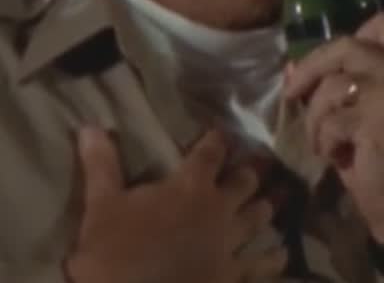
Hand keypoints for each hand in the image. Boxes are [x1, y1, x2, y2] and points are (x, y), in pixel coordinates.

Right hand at [64, 128, 284, 282]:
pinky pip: (263, 263)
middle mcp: (219, 208)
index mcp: (190, 187)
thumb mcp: (100, 209)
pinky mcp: (235, 275)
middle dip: (249, 174)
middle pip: (245, 181)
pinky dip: (274, 258)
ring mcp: (231, 242)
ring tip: (275, 201)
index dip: (216, 141)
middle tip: (254, 169)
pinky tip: (281, 254)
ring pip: (260, 216)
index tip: (220, 135)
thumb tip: (89, 127)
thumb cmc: (114, 256)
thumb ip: (101, 166)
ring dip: (265, 208)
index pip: (210, 153)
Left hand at [284, 13, 383, 244]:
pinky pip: (330, 121)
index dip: (343, 37)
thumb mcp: (363, 111)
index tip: (319, 63)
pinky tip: (338, 156)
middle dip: (310, 69)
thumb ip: (341, 82)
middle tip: (291, 94)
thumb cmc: (379, 156)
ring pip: (331, 87)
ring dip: (315, 120)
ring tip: (324, 142)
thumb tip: (292, 66)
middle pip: (345, 46)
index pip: (380, 24)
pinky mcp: (379, 118)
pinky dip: (324, 142)